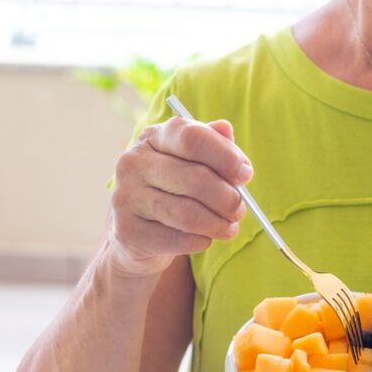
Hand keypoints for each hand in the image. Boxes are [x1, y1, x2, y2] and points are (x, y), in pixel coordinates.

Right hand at [106, 117, 250, 277]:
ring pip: (188, 213)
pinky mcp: (127, 230)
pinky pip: (176, 239)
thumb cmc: (175, 190)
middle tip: (240, 210)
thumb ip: (213, 144)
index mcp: (154, 137)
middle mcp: (133, 162)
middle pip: (195, 178)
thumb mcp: (193, 161)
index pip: (192, 138)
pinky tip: (204, 239)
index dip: (226, 157)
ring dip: (217, 224)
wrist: (140, 232)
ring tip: (228, 227)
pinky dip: (200, 241)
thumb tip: (226, 130)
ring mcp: (126, 196)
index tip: (245, 175)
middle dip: (228, 198)